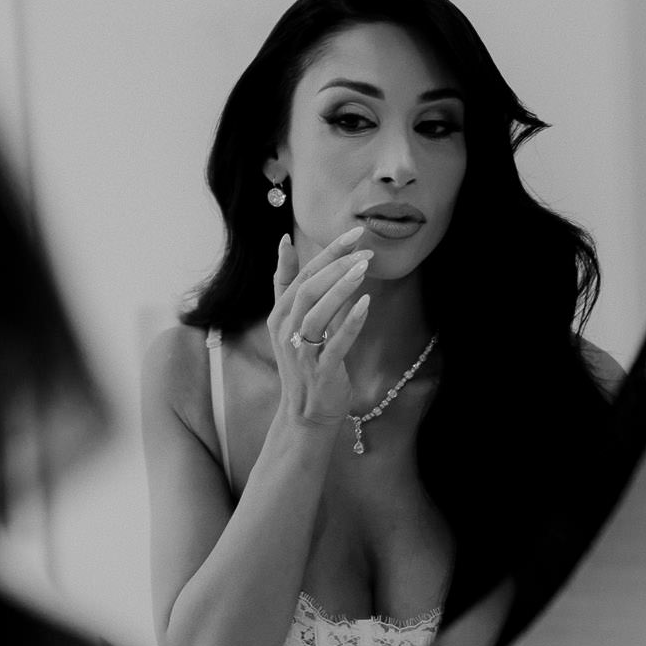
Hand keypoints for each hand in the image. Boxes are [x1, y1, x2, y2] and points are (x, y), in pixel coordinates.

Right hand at [266, 228, 371, 430]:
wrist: (305, 413)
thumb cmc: (304, 360)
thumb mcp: (289, 319)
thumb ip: (287, 282)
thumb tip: (285, 241)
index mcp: (279, 314)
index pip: (300, 274)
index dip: (326, 252)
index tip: (351, 232)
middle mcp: (285, 330)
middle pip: (307, 289)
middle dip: (336, 264)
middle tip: (364, 248)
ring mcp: (301, 351)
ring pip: (317, 312)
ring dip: (341, 287)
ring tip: (364, 267)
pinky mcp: (320, 370)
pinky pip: (336, 343)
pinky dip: (351, 322)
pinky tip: (367, 303)